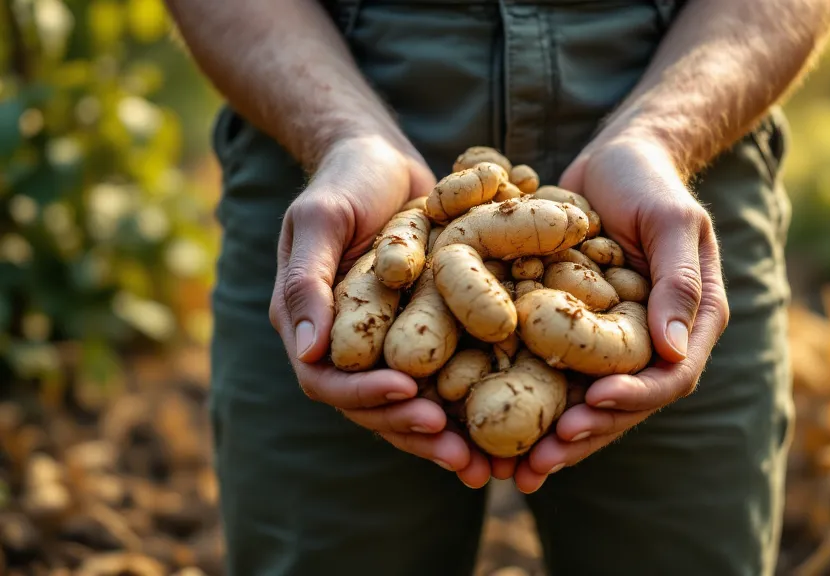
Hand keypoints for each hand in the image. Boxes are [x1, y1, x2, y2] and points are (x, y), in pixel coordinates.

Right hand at [268, 135, 492, 487]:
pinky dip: (474, 405)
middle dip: (418, 434)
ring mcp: (388, 345)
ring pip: (415, 405)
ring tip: (493, 466)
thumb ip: (307, 281)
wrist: (382, 160)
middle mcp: (348, 348)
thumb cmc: (344, 182)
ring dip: (450, 438)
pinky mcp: (426, 336)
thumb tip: (306, 353)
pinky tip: (515, 426)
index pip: (330, 383)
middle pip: (377, 409)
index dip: (369, 397)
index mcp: (310, 329)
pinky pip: (448, 379)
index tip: (413, 398)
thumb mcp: (320, 220)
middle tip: (465, 456)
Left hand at [511, 136, 729, 492]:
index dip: (630, 402)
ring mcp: (610, 341)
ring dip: (549, 437)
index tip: (587, 408)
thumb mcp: (671, 221)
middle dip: (580, 436)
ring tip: (509, 468)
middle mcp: (650, 343)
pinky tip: (487, 424)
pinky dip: (524, 400)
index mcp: (689, 323)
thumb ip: (678, 283)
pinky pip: (550, 373)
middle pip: (621, 406)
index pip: (668, 379)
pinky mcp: (571, 330)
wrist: (615, 157)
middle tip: (537, 462)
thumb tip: (674, 352)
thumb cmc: (649, 180)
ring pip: (582, 401)